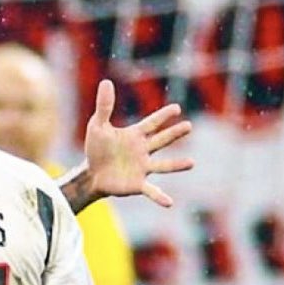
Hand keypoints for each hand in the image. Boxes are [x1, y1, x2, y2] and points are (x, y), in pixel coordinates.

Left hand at [83, 80, 193, 208]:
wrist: (91, 174)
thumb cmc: (96, 149)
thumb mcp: (97, 126)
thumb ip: (104, 106)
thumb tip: (106, 82)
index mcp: (135, 136)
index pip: (151, 124)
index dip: (163, 117)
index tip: (177, 108)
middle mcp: (143, 150)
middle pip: (161, 140)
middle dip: (174, 134)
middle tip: (188, 126)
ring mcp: (143, 167)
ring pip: (163, 165)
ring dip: (176, 165)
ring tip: (191, 163)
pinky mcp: (138, 184)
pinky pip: (152, 190)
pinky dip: (160, 197)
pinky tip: (170, 203)